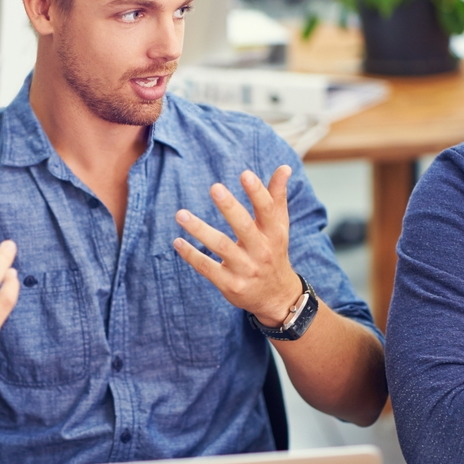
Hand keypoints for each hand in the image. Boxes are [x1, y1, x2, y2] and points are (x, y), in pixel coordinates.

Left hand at [173, 167, 303, 326]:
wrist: (277, 297)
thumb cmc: (274, 252)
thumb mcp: (280, 226)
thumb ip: (277, 197)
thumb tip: (285, 167)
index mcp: (274, 233)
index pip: (267, 210)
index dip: (258, 192)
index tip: (245, 174)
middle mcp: (261, 251)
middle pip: (245, 227)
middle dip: (230, 207)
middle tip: (215, 187)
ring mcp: (245, 269)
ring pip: (221, 247)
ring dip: (200, 230)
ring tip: (181, 214)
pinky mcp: (230, 284)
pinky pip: (208, 268)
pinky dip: (192, 255)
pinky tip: (178, 242)